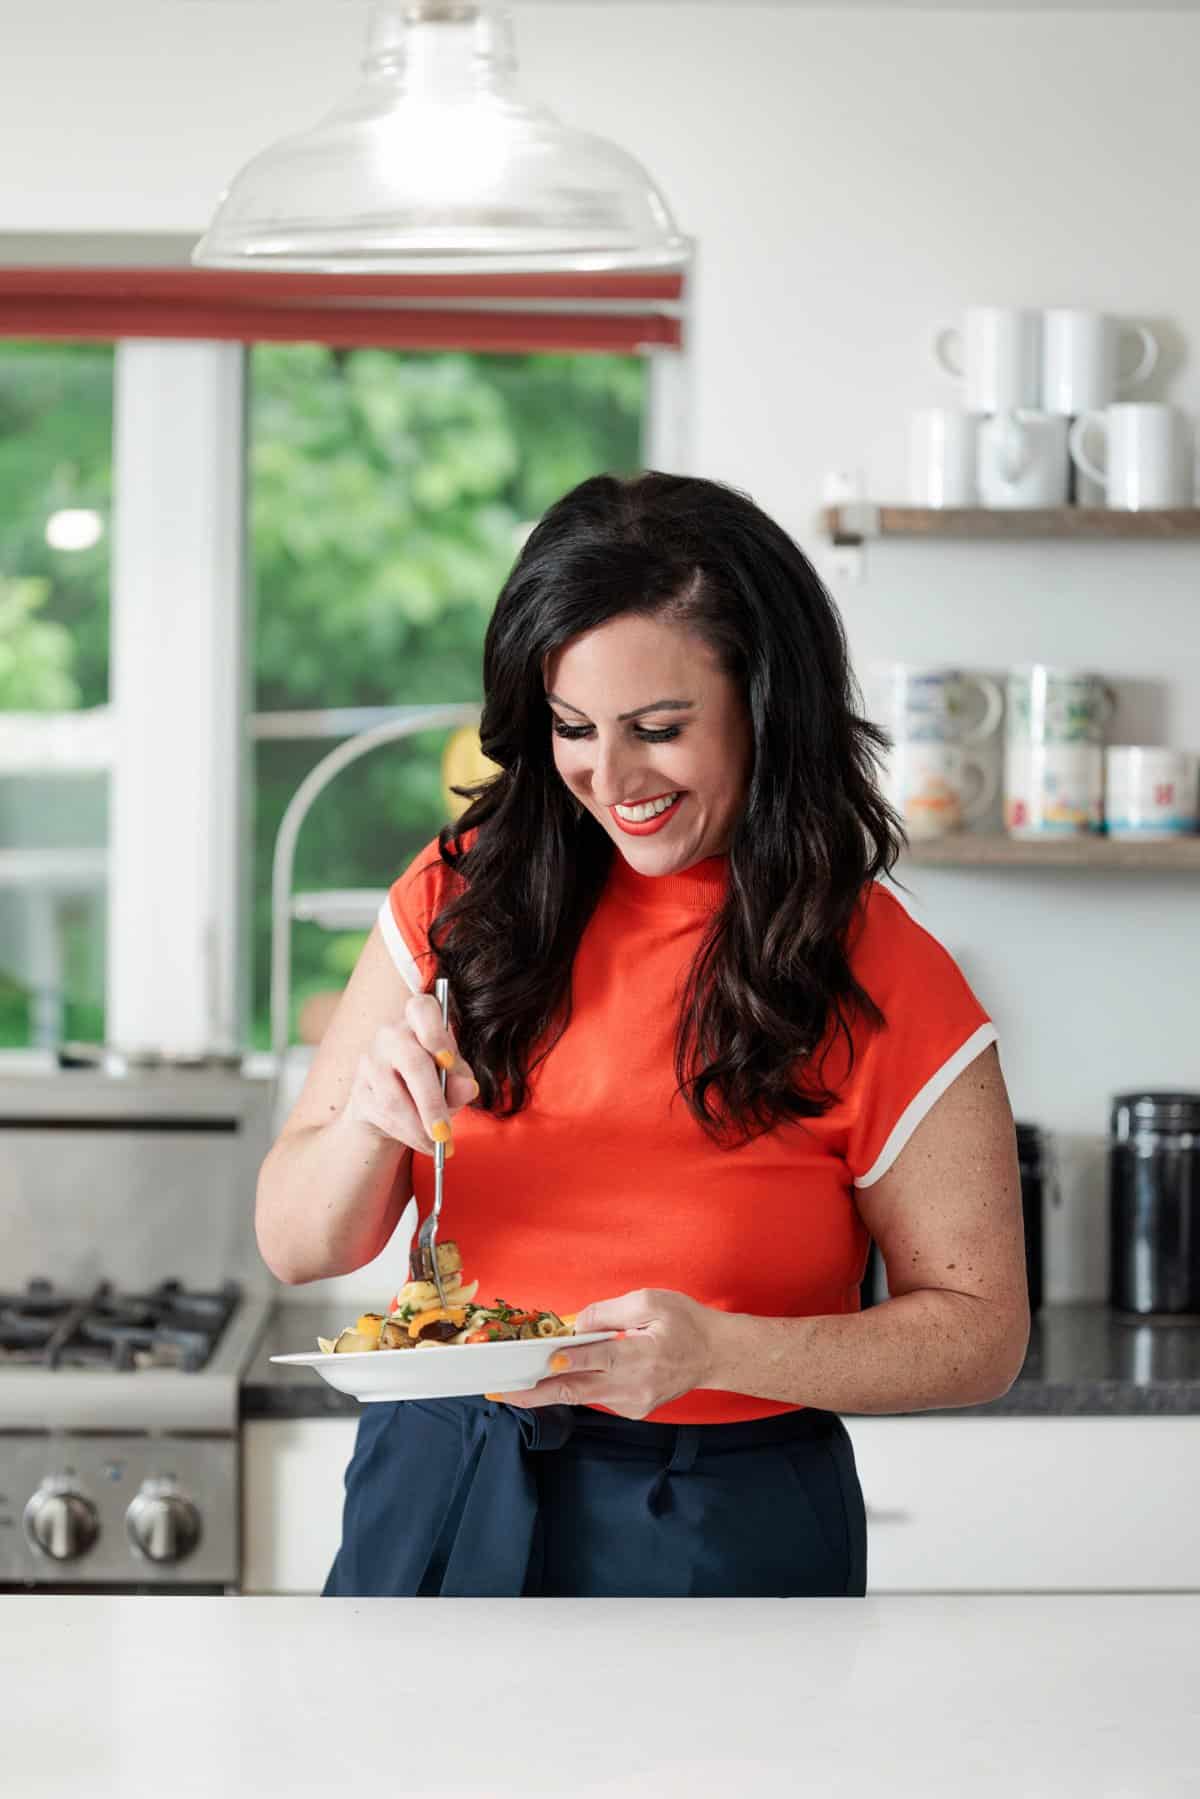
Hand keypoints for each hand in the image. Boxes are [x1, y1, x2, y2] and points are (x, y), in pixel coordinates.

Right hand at [343, 991, 477, 1157]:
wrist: (395, 1109)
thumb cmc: (432, 1084)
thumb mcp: (453, 1080)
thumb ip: (461, 1081)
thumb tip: (467, 1087)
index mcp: (419, 1019)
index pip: (422, 1008)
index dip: (436, 1033)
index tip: (448, 1062)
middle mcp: (391, 1034)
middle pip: (411, 1061)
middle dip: (431, 1102)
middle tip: (445, 1133)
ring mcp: (371, 1061)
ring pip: (394, 1097)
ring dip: (419, 1127)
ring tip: (439, 1144)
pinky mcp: (360, 1091)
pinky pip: (383, 1116)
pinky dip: (408, 1134)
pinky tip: (424, 1144)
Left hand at [488, 1289, 722, 1419]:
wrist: (715, 1356)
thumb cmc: (686, 1322)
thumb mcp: (652, 1301)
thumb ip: (610, 1312)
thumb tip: (575, 1323)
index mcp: (640, 1356)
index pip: (597, 1360)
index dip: (567, 1361)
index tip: (541, 1363)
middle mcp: (634, 1386)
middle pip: (576, 1391)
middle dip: (536, 1393)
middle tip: (502, 1393)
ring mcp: (633, 1403)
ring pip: (582, 1397)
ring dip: (548, 1390)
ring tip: (513, 1384)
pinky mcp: (633, 1409)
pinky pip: (596, 1397)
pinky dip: (575, 1386)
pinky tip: (556, 1376)